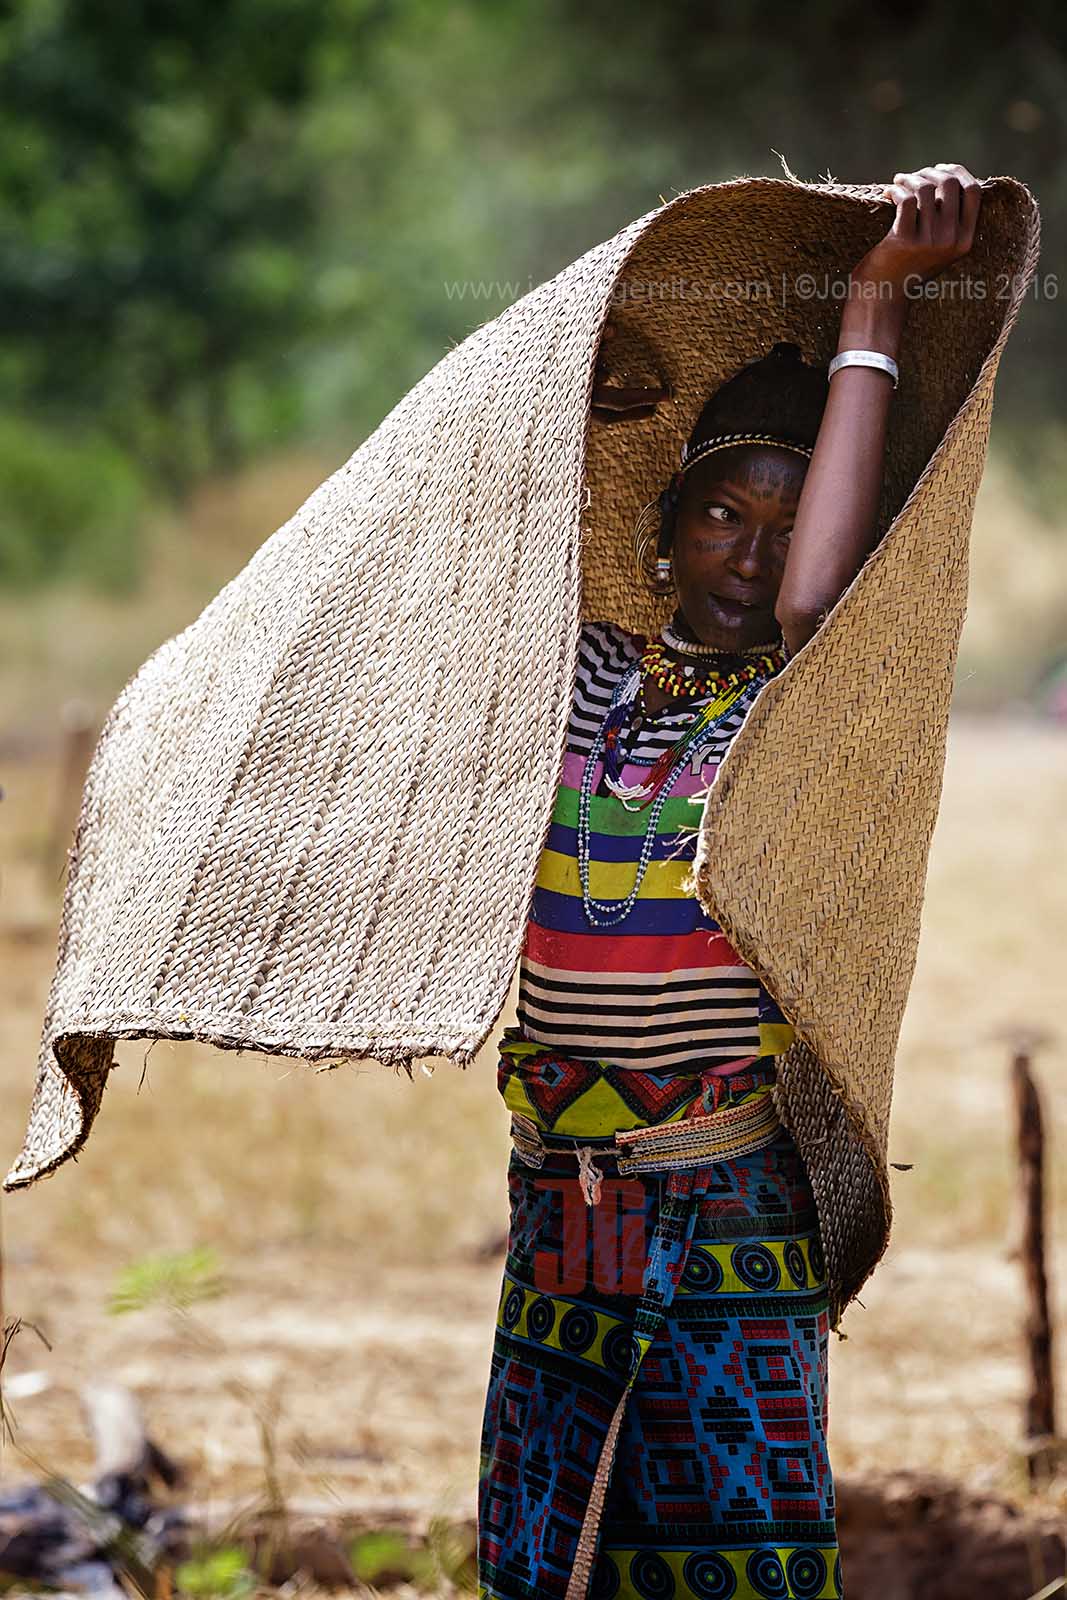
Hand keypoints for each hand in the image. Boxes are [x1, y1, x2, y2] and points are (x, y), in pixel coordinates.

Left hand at [857, 162, 982, 290]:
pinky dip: (896, 190)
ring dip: (910, 178)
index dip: (958, 172)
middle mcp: (950, 241)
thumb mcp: (938, 247)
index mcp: (964, 241)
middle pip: (950, 184)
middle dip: (930, 172)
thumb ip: (949, 220)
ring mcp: (928, 241)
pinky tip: (888, 193)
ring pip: (926, 189)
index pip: (974, 191)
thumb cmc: (907, 266)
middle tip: (914, 176)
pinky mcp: (904, 240)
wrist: (882, 294)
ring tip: (899, 181)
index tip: (940, 169)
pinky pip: (906, 199)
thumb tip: (949, 176)